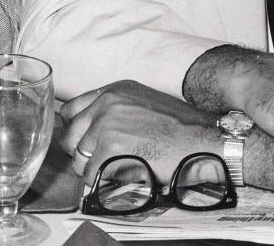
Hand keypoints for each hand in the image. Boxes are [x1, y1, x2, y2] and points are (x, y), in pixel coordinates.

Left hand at [59, 80, 219, 183]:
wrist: (204, 140)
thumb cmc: (181, 129)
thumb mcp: (143, 104)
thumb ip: (116, 112)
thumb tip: (92, 133)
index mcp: (113, 91)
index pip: (71, 110)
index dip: (75, 131)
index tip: (82, 143)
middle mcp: (106, 102)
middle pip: (70, 136)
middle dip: (80, 154)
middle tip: (98, 164)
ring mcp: (106, 123)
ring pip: (79, 158)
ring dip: (93, 170)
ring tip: (114, 172)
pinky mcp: (111, 147)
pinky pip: (92, 174)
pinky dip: (102, 183)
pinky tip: (121, 179)